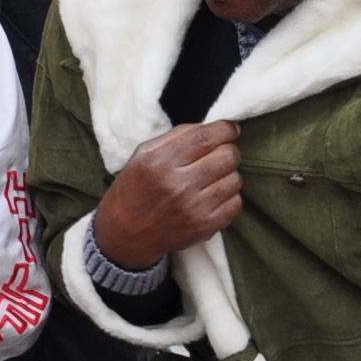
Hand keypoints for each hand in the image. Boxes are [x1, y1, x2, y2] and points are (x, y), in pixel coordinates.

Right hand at [95, 119, 244, 270]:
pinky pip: (236, 204)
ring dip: (228, 174)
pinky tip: (213, 196)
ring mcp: (194, 208)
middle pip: (227, 156)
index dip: (225, 129)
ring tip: (212, 178)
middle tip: (219, 154)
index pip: (206, 137)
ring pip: (235, 179)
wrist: (125, 234)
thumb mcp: (143, 154)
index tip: (229, 129)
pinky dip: (229, 197)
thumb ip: (176, 136)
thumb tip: (212, 126)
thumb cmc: (134, 189)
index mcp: (160, 162)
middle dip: (228, 150)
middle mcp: (178, 185)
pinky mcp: (205, 227)